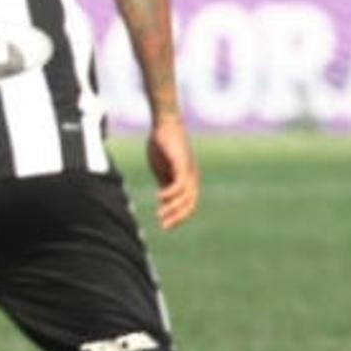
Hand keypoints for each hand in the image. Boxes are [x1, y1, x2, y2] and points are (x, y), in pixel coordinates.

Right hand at [146, 116, 198, 230]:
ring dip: (172, 208)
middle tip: (164, 226)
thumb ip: (165, 182)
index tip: (165, 226)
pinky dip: (170, 193)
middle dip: (177, 217)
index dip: (178, 217)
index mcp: (188, 180)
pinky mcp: (181, 163)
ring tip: (160, 215)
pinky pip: (178, 183)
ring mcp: (188, 170)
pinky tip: (158, 197)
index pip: (188, 204)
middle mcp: (191, 177)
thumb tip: (163, 199)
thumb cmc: (163, 144)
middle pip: (189, 204)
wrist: (165, 123)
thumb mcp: (163, 168)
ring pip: (185, 197)